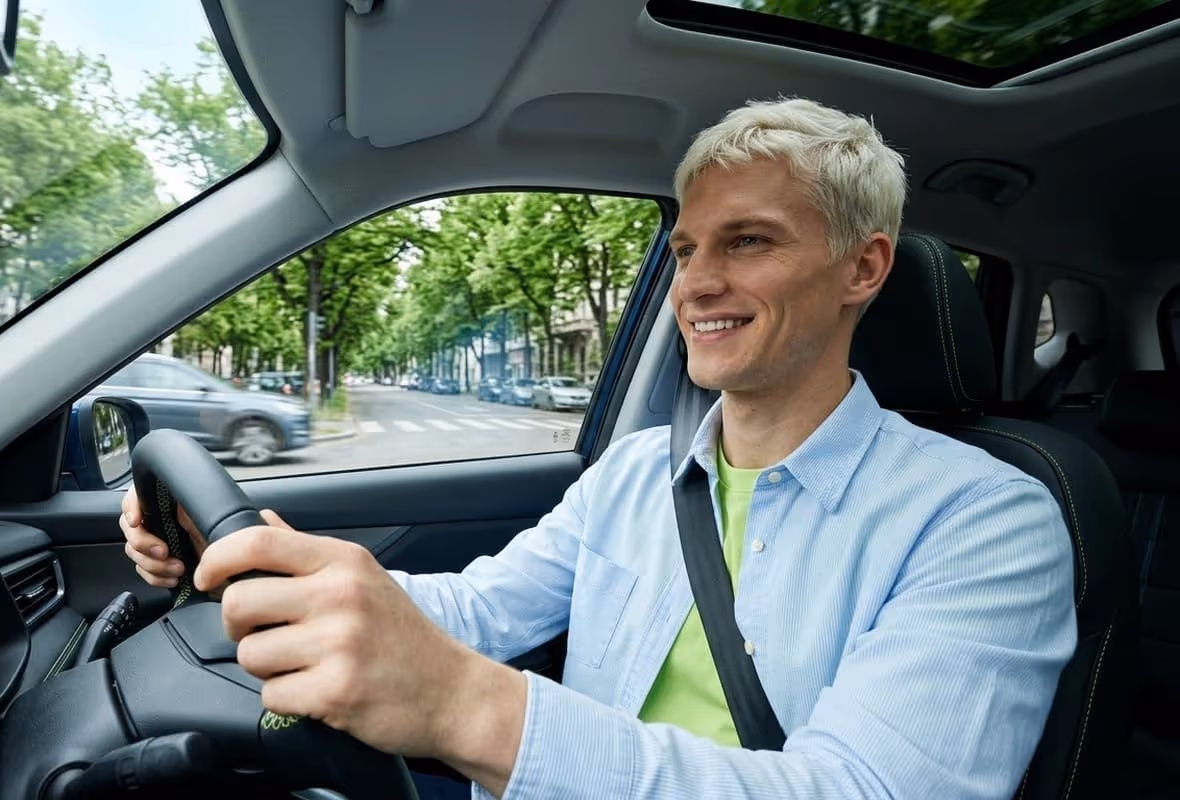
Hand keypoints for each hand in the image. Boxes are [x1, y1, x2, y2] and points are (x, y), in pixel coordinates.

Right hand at [119, 483, 284, 594]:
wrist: (238, 569)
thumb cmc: (232, 536)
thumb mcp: (215, 514)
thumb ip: (198, 503)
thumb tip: (181, 501)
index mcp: (172, 501)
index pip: (137, 494)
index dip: (131, 506)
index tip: (136, 520)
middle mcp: (162, 519)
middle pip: (130, 526)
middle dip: (143, 542)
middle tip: (163, 552)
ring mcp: (159, 541)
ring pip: (134, 550)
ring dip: (152, 563)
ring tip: (178, 569)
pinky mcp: (160, 563)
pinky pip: (143, 570)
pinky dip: (155, 577)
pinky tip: (173, 578)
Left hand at [195, 523, 525, 789]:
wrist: (452, 692)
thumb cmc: (402, 637)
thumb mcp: (363, 579)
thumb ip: (306, 551)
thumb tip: (262, 518)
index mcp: (345, 562)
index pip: (259, 542)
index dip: (217, 559)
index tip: (206, 578)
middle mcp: (341, 595)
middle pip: (238, 603)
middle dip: (239, 626)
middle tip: (266, 634)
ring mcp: (339, 643)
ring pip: (249, 654)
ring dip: (266, 668)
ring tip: (304, 666)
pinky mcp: (336, 690)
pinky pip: (271, 695)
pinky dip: (287, 700)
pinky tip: (317, 692)